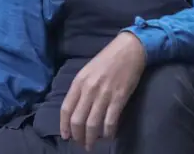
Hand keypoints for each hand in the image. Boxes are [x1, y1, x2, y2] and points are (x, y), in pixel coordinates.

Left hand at [60, 32, 145, 150]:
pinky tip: (108, 136)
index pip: (66, 108)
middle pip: (78, 120)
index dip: (64, 125)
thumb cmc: (107, 60)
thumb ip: (80, 89)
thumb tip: (76, 110)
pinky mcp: (119, 98)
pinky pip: (110, 121)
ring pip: (93, 124)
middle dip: (78, 136)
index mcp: (79, 82)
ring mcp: (104, 94)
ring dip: (91, 138)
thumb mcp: (87, 71)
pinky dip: (108, 132)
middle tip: (80, 143)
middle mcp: (89, 89)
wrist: (128, 50)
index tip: (66, 136)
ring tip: (91, 145)